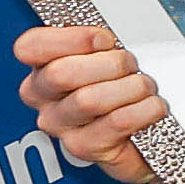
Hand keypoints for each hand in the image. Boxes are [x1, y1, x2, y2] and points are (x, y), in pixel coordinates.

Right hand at [15, 22, 160, 183]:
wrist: (145, 138)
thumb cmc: (124, 92)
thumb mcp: (108, 57)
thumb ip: (98, 43)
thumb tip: (106, 36)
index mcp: (42, 67)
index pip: (32, 46)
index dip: (72, 39)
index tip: (104, 39)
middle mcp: (43, 97)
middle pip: (61, 73)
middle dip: (109, 64)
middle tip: (132, 65)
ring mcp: (60, 125)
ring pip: (89, 99)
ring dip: (130, 87)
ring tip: (145, 88)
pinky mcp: (83, 147)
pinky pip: (116, 122)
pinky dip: (144, 110)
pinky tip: (152, 106)